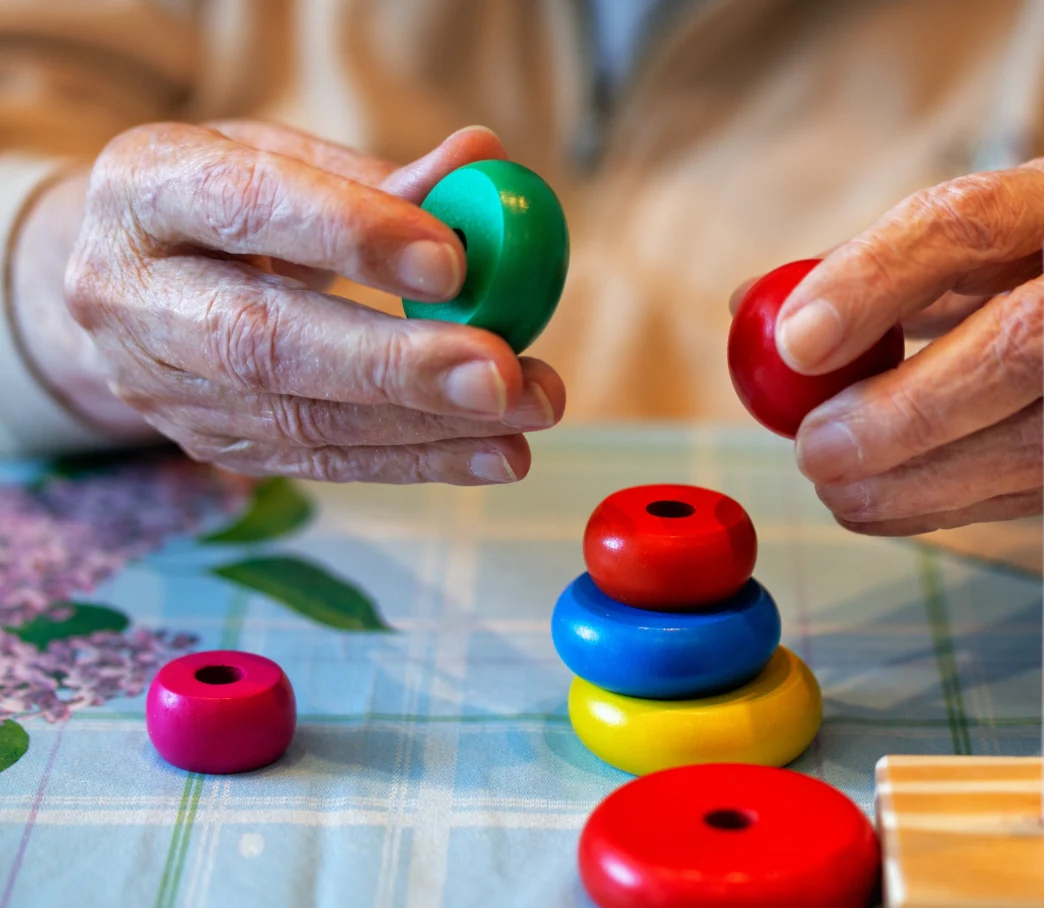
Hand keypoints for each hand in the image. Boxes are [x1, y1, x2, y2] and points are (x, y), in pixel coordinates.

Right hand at [17, 120, 563, 482]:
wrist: (123, 280)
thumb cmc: (221, 203)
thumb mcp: (281, 160)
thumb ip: (379, 174)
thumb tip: (485, 159)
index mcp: (143, 189)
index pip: (245, 207)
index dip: (351, 234)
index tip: (455, 262)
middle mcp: (131, 296)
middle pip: (265, 342)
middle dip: (395, 365)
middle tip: (500, 374)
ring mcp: (161, 385)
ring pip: (300, 419)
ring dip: (428, 425)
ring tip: (527, 409)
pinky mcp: (208, 444)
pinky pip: (321, 462)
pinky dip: (417, 460)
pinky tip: (496, 452)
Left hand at [756, 152, 1043, 533]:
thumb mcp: (981, 250)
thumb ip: (876, 272)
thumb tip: (754, 308)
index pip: (969, 223)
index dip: (875, 281)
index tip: (797, 342)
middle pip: (1018, 347)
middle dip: (902, 409)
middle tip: (816, 447)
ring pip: (1040, 442)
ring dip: (920, 480)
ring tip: (838, 489)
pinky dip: (953, 510)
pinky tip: (887, 507)